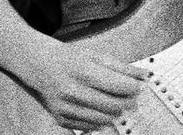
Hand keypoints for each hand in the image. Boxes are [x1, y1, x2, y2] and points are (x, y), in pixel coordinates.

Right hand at [19, 40, 146, 131]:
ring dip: (116, 113)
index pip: (119, 86)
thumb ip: (121, 67)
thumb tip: (144, 75)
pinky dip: (100, 120)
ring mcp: (66, 107)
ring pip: (104, 119)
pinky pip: (89, 126)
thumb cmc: (68, 58)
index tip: (139, 86)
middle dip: (128, 102)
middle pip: (114, 106)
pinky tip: (101, 109)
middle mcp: (73, 91)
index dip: (134, 88)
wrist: (38, 64)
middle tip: (131, 97)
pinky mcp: (61, 118)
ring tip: (117, 102)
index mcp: (83, 71)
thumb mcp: (95, 55)